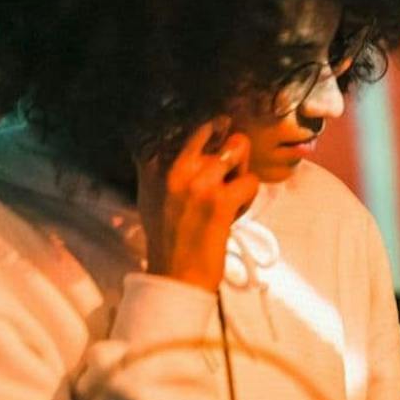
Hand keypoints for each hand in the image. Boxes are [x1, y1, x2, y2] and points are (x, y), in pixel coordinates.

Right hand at [135, 118, 259, 292]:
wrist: (175, 276)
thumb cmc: (166, 239)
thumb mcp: (149, 196)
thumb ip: (155, 167)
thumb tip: (167, 144)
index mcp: (154, 164)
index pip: (185, 124)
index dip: (208, 126)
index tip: (216, 127)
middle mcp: (175, 168)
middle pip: (216, 128)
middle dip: (229, 149)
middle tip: (226, 174)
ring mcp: (199, 182)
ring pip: (239, 148)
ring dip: (241, 170)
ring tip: (231, 193)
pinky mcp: (220, 201)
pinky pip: (251, 181)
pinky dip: (249, 197)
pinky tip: (234, 213)